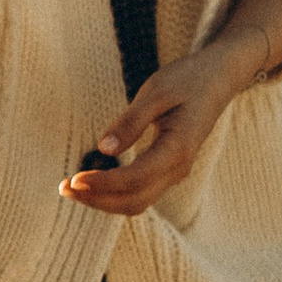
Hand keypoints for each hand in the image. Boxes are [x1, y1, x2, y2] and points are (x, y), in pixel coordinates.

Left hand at [61, 49, 246, 217]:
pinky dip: (114, 194)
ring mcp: (175, 172)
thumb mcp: (157, 91)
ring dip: (103, 201)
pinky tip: (92, 183)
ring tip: (71, 188)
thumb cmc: (187, 79)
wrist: (218, 80)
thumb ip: (131, 121)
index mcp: (178, 148)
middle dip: (97, 200)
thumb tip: (104, 148)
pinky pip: (140, 193)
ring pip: (137, 202)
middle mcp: (179, 168)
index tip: (74, 178)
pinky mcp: (168, 170)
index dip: (103, 183)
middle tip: (63, 188)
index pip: (135, 179)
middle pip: (134, 201)